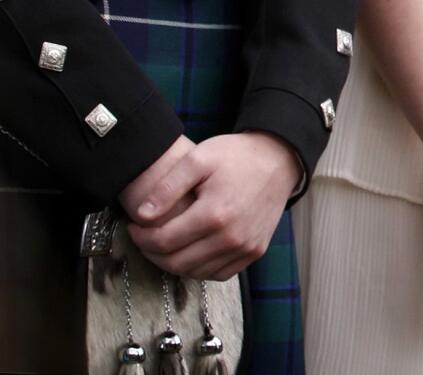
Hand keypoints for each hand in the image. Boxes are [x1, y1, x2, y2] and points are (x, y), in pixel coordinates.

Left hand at [124, 132, 297, 279]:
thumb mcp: (198, 158)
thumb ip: (167, 187)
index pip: (163, 241)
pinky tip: (191, 251)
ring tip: (165, 244)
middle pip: (176, 263)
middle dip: (152, 253)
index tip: (134, 225)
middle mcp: (232, 237)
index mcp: (214, 214)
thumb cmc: (237, 156)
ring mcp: (246, 247)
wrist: (279, 159)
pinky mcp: (255, 251)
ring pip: (195, 272)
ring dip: (173, 263)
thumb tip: (142, 216)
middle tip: (144, 237)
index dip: (140, 237)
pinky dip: (199, 268)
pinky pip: (218, 274)